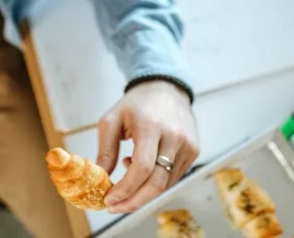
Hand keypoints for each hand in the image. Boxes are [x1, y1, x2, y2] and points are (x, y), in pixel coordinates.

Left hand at [96, 80, 198, 213]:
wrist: (166, 88)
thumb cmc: (136, 104)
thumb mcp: (112, 120)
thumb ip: (105, 150)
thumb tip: (100, 179)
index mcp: (151, 126)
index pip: (142, 168)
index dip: (125, 189)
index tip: (109, 199)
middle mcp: (174, 136)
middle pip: (156, 183)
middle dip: (133, 201)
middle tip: (115, 207)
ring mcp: (187, 145)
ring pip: (166, 184)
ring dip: (143, 191)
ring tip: (128, 175)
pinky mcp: (194, 150)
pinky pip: (174, 177)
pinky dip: (156, 182)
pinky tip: (144, 168)